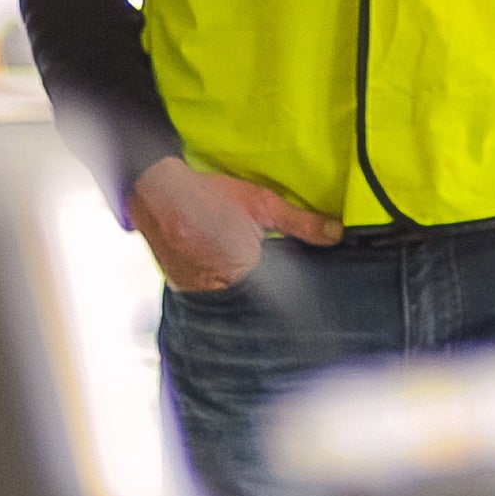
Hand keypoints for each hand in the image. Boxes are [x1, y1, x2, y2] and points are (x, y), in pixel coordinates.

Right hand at [125, 156, 336, 293]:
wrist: (158, 192)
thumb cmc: (211, 195)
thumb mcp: (262, 204)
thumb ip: (301, 223)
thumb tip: (336, 234)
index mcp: (242, 272)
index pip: (276, 297)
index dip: (287, 293)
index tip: (300, 304)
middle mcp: (216, 290)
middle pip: (252, 302)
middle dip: (264, 295)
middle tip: (268, 279)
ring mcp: (195, 294)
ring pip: (229, 301)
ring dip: (239, 294)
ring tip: (242, 274)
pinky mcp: (182, 291)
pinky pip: (208, 298)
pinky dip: (217, 288)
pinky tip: (219, 270)